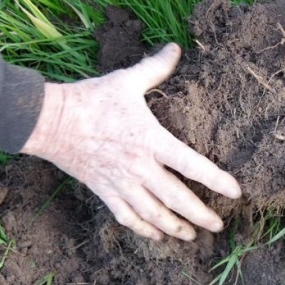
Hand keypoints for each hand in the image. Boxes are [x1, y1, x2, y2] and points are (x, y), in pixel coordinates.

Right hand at [20, 43, 241, 240]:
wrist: (49, 121)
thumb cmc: (91, 99)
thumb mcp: (126, 81)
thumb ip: (155, 68)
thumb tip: (176, 47)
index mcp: (150, 140)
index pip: (191, 164)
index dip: (216, 180)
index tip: (235, 192)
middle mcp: (139, 167)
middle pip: (176, 198)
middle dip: (200, 215)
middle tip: (219, 225)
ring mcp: (120, 183)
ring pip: (153, 214)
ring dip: (175, 227)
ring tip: (192, 236)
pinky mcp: (104, 191)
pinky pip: (127, 217)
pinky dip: (144, 229)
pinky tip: (157, 236)